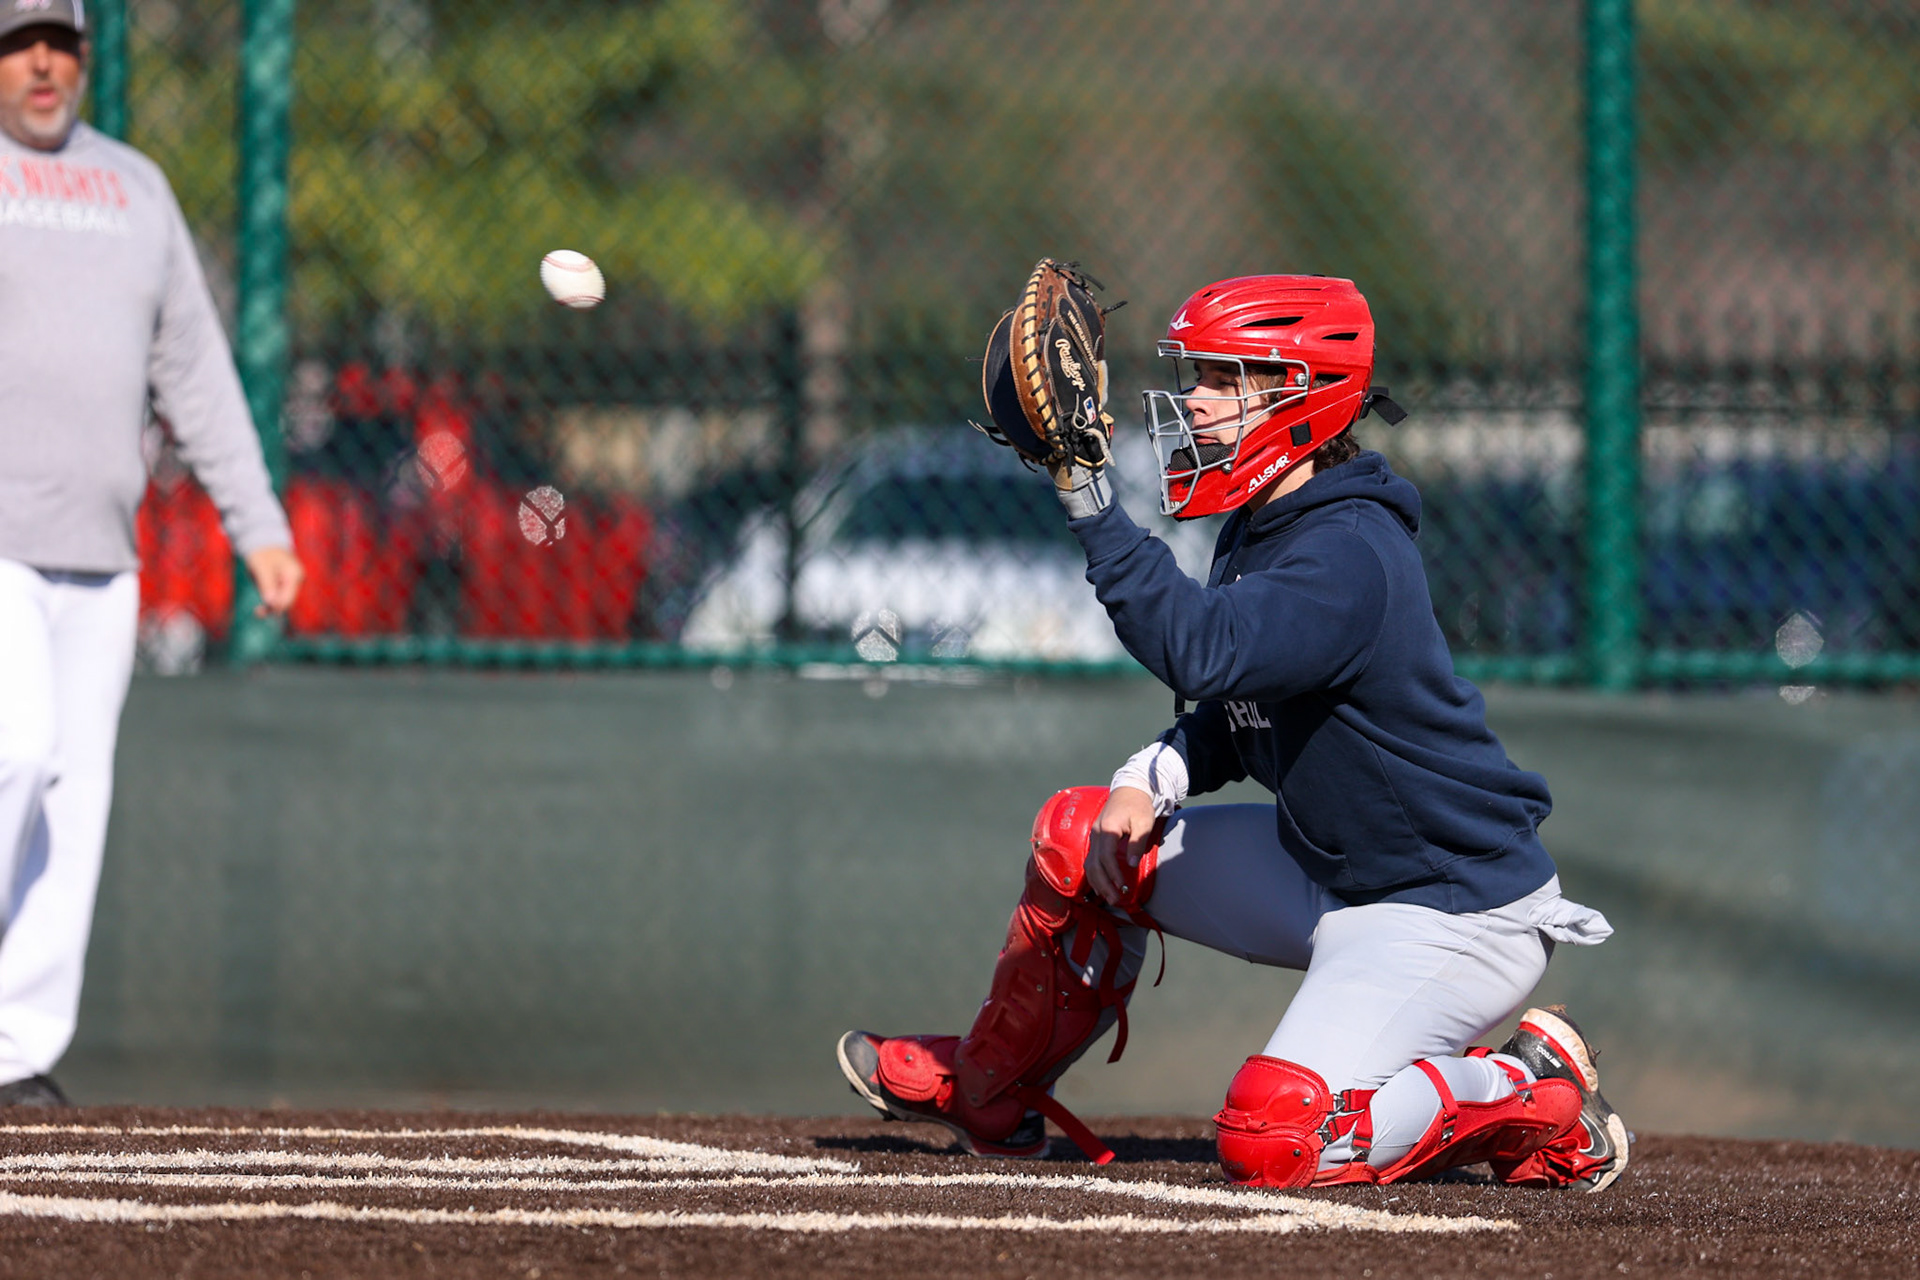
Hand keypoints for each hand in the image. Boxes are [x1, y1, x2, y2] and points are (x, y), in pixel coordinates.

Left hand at [243, 545, 304, 615]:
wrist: (264, 541)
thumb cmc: (262, 552)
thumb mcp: (262, 568)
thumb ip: (267, 584)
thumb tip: (272, 603)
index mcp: (295, 575)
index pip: (288, 599)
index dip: (275, 607)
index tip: (259, 611)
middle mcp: (297, 579)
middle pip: (287, 601)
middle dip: (273, 607)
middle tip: (257, 612)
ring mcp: (293, 581)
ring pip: (283, 599)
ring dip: (270, 603)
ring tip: (258, 608)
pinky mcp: (287, 582)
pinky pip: (280, 595)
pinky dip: (271, 598)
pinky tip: (262, 599)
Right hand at [1084, 786, 1157, 906]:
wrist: (1130, 789)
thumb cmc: (1139, 805)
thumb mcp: (1143, 822)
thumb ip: (1136, 843)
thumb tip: (1131, 864)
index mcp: (1108, 829)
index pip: (1106, 856)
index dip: (1113, 874)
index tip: (1122, 887)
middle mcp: (1096, 833)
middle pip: (1094, 864)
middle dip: (1104, 884)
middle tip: (1115, 900)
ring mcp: (1094, 836)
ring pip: (1089, 864)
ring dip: (1098, 883)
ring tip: (1109, 897)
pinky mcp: (1096, 839)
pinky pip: (1091, 860)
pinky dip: (1094, 875)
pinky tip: (1100, 886)